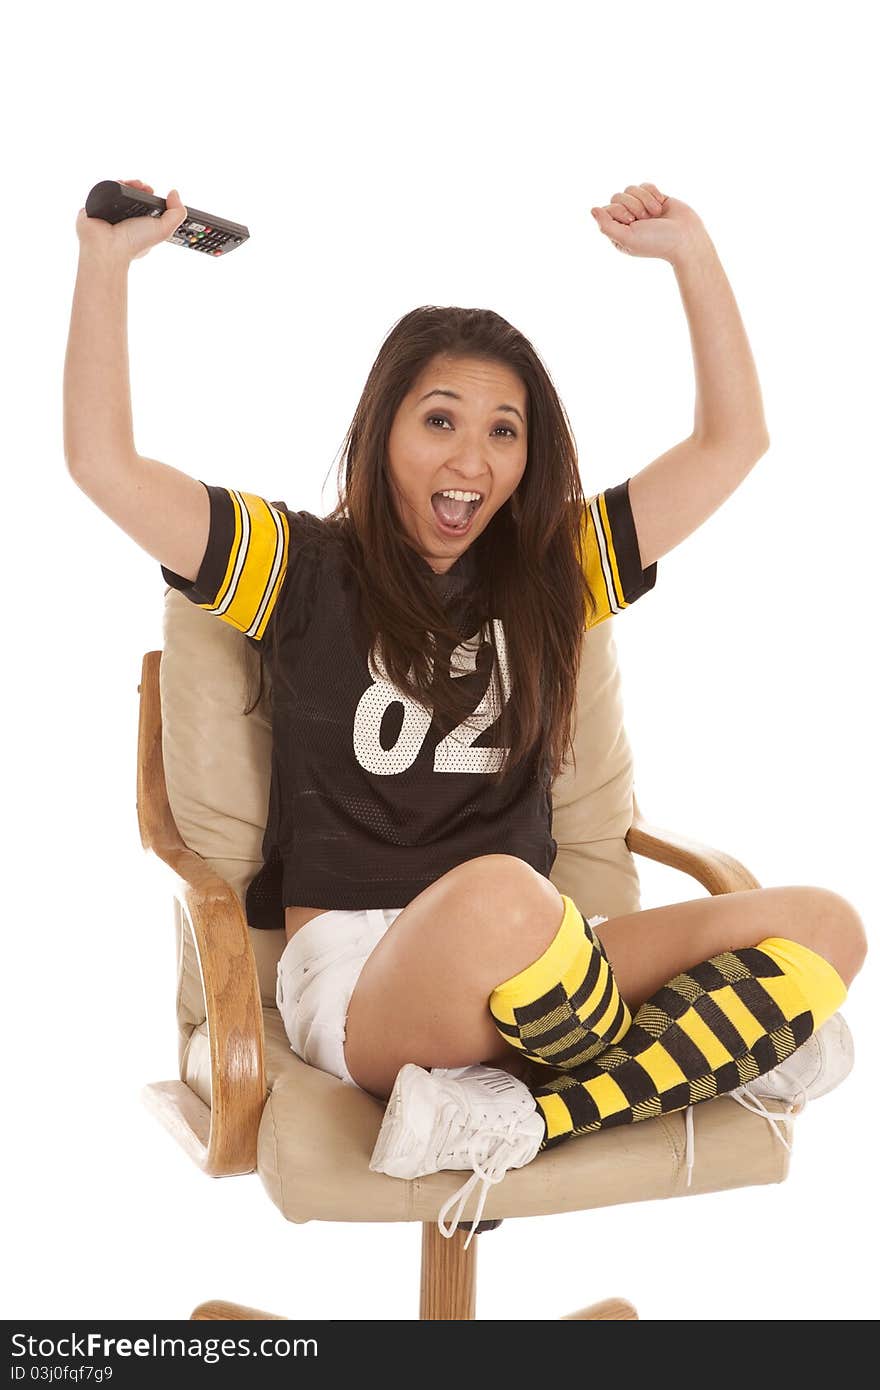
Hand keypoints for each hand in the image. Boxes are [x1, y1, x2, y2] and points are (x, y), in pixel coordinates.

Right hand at [76, 179, 187, 264]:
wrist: (107, 248)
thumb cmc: (133, 243)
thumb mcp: (164, 229)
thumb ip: (177, 212)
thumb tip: (174, 192)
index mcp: (138, 225)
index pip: (145, 206)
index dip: (149, 196)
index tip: (151, 191)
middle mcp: (123, 219)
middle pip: (131, 196)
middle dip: (138, 187)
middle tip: (143, 187)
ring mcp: (108, 213)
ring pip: (117, 192)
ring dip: (125, 184)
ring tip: (132, 184)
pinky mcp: (93, 208)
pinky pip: (101, 191)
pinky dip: (109, 185)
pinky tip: (118, 185)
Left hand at [590, 183, 707, 264]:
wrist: (686, 237)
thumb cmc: (656, 242)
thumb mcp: (627, 238)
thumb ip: (607, 226)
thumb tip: (592, 209)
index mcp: (618, 232)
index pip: (606, 209)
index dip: (619, 210)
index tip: (632, 221)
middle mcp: (627, 220)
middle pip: (617, 196)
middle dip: (633, 204)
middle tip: (644, 219)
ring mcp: (640, 208)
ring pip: (631, 188)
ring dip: (644, 199)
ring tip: (655, 214)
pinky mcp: (654, 198)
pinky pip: (645, 185)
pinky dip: (653, 193)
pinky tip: (661, 204)